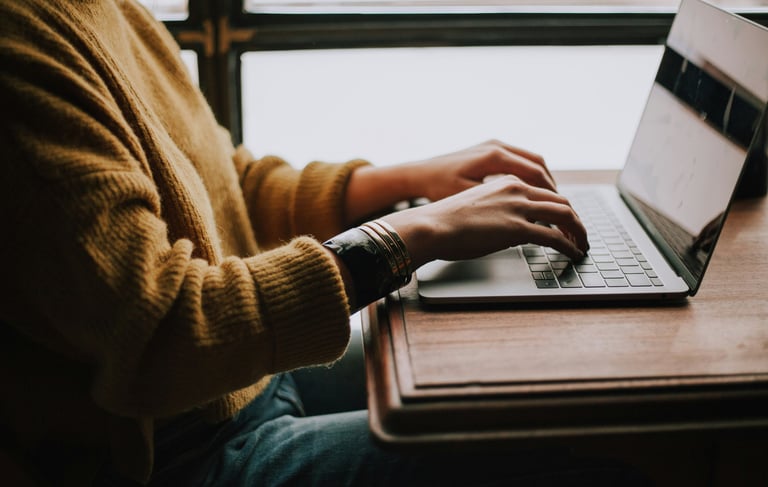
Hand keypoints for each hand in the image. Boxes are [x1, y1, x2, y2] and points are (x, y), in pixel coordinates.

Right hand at [381, 175, 588, 269]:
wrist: (431, 225)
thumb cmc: (445, 220)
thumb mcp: (476, 206)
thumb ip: (497, 210)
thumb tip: (508, 229)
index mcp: (506, 182)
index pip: (545, 191)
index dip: (560, 208)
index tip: (565, 221)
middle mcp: (517, 189)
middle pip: (561, 201)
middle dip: (575, 220)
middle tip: (580, 235)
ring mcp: (518, 207)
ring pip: (565, 215)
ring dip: (578, 232)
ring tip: (582, 245)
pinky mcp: (517, 228)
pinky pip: (555, 237)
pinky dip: (569, 246)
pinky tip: (573, 254)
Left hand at [403, 139, 557, 201]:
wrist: (418, 174)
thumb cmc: (438, 188)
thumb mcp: (469, 199)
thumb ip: (498, 205)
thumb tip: (527, 217)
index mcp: (494, 157)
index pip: (536, 174)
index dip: (551, 194)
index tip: (561, 211)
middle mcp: (497, 146)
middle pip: (539, 164)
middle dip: (552, 188)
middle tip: (562, 208)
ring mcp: (493, 145)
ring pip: (531, 160)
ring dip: (543, 180)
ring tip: (551, 201)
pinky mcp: (489, 149)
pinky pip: (519, 159)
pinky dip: (530, 175)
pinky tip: (531, 192)